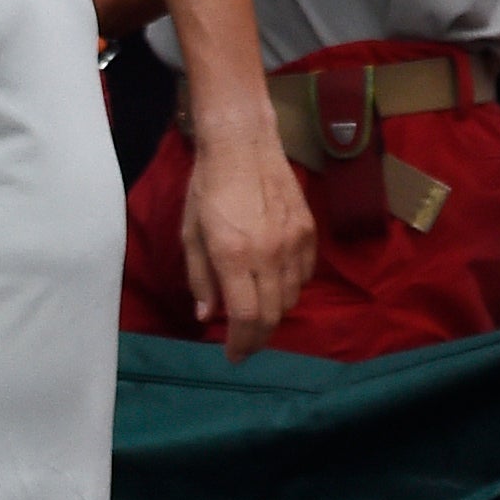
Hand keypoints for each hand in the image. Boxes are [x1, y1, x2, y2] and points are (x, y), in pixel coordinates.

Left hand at [177, 128, 313, 360]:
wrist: (243, 144)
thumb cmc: (208, 187)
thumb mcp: (191, 233)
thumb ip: (201, 278)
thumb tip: (207, 316)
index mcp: (233, 255)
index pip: (245, 317)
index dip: (240, 344)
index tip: (233, 356)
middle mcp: (268, 253)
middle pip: (271, 315)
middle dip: (257, 337)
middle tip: (245, 345)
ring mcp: (293, 242)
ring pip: (290, 297)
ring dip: (273, 314)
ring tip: (256, 316)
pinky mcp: (308, 230)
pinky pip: (305, 274)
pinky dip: (290, 289)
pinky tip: (275, 287)